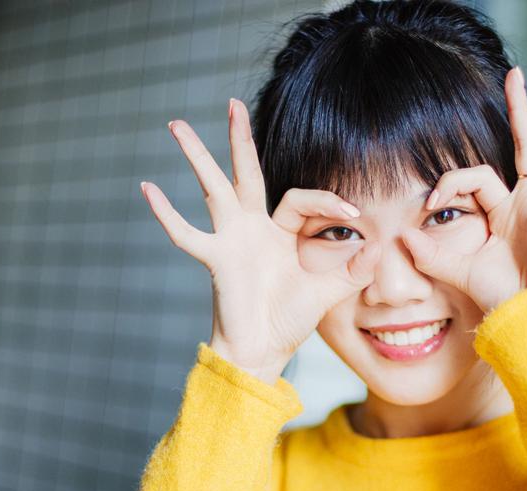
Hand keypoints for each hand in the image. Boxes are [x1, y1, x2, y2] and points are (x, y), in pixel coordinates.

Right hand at [140, 98, 380, 381]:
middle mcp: (253, 228)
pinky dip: (167, 215)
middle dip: (240, 139)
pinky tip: (147, 189)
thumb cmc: (290, 321)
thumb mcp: (329, 291)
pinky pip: (188, 235)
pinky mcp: (217, 259)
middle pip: (246, 173)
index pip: (302, 198)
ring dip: (195, 156)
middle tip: (232, 103)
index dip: (329, 200)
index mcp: (282, 231)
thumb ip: (354, 269)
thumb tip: (379, 244)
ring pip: (213, 189)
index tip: (354, 213)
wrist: (263, 350)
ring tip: (175, 125)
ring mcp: (231, 240)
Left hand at [399, 68, 526, 313]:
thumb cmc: (499, 299)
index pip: (476, 177)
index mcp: (504, 213)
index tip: (430, 199)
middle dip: (519, 110)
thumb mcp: (458, 271)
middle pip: (525, 145)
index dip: (450, 182)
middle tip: (514, 74)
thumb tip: (402, 233)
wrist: (526, 319)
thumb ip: (431, 253)